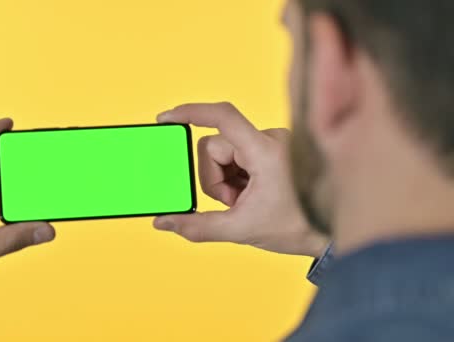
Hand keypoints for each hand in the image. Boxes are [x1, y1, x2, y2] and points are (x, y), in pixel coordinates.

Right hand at [153, 103, 327, 257]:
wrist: (328, 233)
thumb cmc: (294, 228)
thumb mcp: (241, 229)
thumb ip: (198, 226)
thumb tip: (162, 222)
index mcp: (266, 152)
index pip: (224, 117)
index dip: (191, 113)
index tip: (166, 119)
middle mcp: (270, 139)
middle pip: (214, 146)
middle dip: (214, 179)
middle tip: (233, 203)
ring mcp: (271, 142)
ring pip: (222, 153)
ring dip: (224, 180)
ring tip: (244, 202)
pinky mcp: (270, 148)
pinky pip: (236, 156)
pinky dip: (234, 178)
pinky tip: (250, 194)